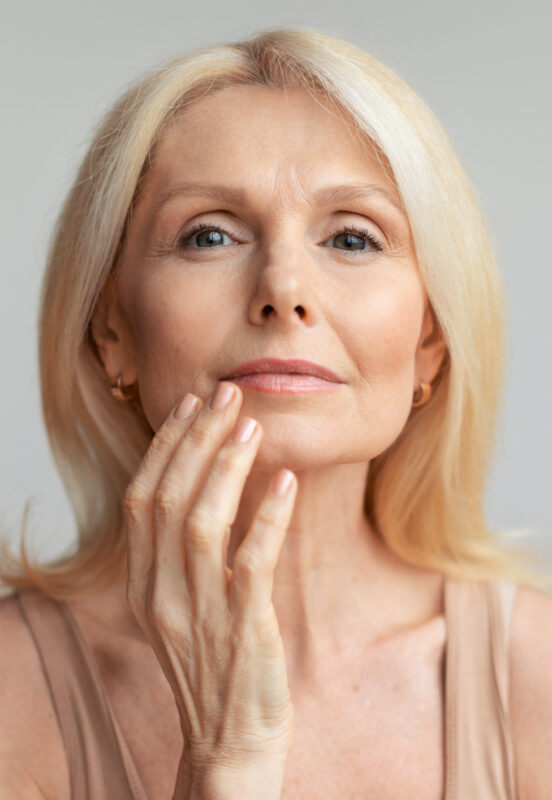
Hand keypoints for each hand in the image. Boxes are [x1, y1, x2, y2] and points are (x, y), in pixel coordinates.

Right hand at [123, 381, 296, 775]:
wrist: (231, 740)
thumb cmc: (214, 661)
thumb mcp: (179, 605)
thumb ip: (181, 552)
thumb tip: (208, 480)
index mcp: (141, 585)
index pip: (141, 498)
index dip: (165, 446)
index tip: (190, 405)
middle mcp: (159, 594)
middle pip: (166, 498)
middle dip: (196, 439)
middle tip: (225, 395)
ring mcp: (197, 614)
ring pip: (200, 521)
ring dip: (226, 466)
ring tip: (251, 426)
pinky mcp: (242, 629)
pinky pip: (250, 561)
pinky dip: (267, 516)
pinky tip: (285, 482)